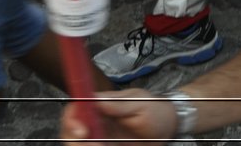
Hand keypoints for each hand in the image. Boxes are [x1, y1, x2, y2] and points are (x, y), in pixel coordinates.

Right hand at [60, 89, 176, 144]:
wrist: (171, 126)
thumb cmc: (157, 110)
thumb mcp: (140, 104)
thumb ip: (118, 104)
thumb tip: (94, 100)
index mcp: (101, 106)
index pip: (75, 109)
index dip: (71, 120)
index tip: (82, 131)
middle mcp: (96, 122)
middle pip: (70, 131)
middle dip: (75, 140)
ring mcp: (100, 137)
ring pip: (78, 144)